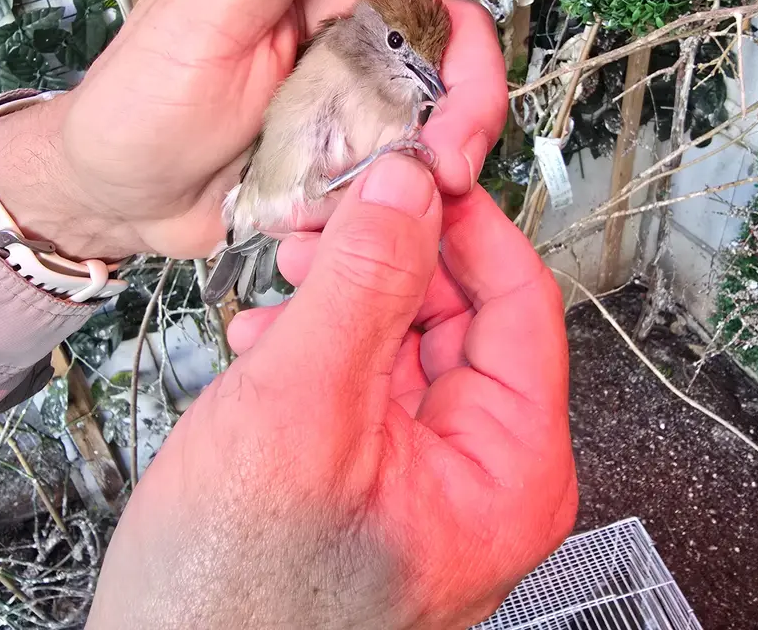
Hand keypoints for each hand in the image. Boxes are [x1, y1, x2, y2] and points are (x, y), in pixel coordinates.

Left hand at [0, 0, 609, 261]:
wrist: (122, 199)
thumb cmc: (142, 99)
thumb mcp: (206, 13)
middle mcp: (358, 36)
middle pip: (461, 45)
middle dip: (477, 96)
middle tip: (453, 156)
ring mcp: (361, 107)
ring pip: (447, 117)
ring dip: (449, 155)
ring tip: (416, 193)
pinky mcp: (356, 166)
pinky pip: (411, 177)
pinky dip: (409, 200)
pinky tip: (373, 218)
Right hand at [86, 154, 573, 629]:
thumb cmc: (239, 595)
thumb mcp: (304, 408)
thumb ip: (364, 282)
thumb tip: (407, 188)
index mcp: (510, 465)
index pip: (519, 300)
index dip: (465, 224)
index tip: (418, 171)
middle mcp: (482, 468)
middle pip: (458, 315)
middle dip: (388, 256)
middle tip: (330, 218)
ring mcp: (429, 471)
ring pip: (404, 339)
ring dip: (348, 293)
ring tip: (290, 274)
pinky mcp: (377, 470)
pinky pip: (369, 378)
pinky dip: (323, 342)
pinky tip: (271, 338)